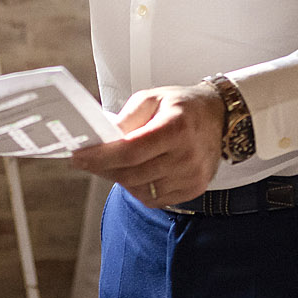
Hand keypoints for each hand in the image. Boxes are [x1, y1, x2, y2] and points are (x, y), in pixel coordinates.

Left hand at [69, 84, 224, 208]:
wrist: (219, 117)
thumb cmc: (184, 106)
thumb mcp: (152, 98)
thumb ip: (126, 118)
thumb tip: (102, 137)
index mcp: (176, 128)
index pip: (130, 151)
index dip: (100, 156)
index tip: (79, 157)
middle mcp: (186, 156)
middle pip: (132, 174)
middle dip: (103, 168)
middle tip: (87, 161)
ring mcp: (191, 176)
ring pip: (140, 189)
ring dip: (120, 179)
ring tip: (112, 164)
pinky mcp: (193, 189)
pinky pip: (155, 198)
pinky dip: (138, 188)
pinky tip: (135, 173)